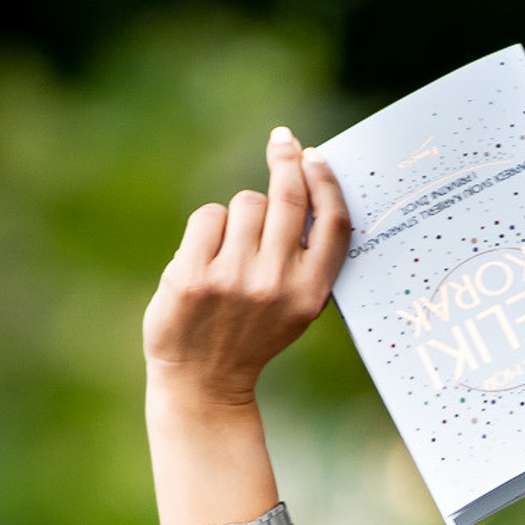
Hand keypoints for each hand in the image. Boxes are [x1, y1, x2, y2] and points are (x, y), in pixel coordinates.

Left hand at [143, 128, 349, 404]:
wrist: (204, 382)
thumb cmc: (252, 334)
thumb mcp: (294, 307)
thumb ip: (304, 258)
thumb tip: (308, 182)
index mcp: (309, 294)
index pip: (332, 222)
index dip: (325, 181)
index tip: (314, 156)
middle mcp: (275, 285)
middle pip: (288, 196)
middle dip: (286, 160)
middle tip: (282, 142)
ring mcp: (232, 279)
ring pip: (245, 203)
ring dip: (239, 215)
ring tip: (232, 251)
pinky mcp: (192, 275)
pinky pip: (208, 217)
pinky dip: (208, 229)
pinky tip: (206, 258)